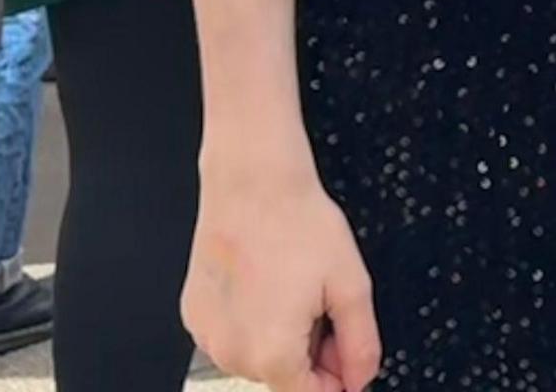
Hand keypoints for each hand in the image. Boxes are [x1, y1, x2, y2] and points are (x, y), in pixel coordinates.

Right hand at [183, 159, 380, 391]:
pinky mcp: (194, 315)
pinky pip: (233, 335)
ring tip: (294, 288)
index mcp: (272, 353)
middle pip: (283, 378)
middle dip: (312, 354)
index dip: (337, 378)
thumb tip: (360, 379)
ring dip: (282, 338)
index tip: (346, 351)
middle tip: (324, 304)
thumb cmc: (298, 224)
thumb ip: (361, 344)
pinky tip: (266, 284)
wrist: (253, 183)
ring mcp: (207, 335)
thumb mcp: (351, 286)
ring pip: (257, 357)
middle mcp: (231, 353)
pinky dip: (253, 321)